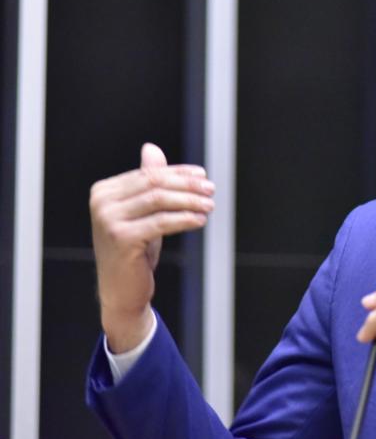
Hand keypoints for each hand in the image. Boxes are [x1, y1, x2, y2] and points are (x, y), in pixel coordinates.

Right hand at [90, 143, 214, 351]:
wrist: (121, 290)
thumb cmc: (134, 249)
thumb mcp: (142, 212)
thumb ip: (146, 181)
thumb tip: (151, 148)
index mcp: (104, 191)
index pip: (148, 174)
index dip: (179, 173)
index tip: (203, 175)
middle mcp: (101, 202)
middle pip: (155, 185)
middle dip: (187, 185)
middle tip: (211, 189)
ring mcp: (108, 220)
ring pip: (160, 201)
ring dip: (190, 201)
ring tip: (210, 204)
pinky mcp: (121, 238)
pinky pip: (162, 222)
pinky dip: (185, 218)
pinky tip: (201, 219)